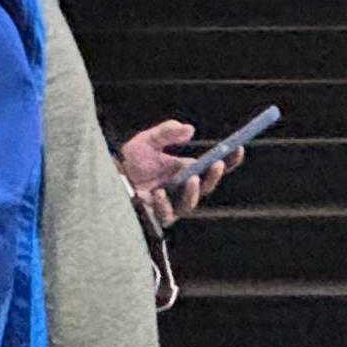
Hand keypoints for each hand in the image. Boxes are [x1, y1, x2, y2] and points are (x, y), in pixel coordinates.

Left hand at [117, 117, 232, 229]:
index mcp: (186, 170)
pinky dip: (165, 203)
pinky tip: (158, 193)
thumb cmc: (131, 162)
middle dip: (215, 176)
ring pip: (190, 204)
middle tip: (217, 164)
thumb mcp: (148, 140)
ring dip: (193, 193)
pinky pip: (166, 214)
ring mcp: (171, 204)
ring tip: (191, 179)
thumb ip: (167, 132)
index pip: (213, 167)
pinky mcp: (156, 216)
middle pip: (207, 187)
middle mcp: (181, 189)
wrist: (108, 179)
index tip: (238, 147)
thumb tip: (189, 129)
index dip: (229, 159)